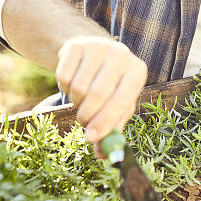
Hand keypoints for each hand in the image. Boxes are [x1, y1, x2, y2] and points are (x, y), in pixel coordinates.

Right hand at [55, 36, 147, 157]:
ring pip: (78, 88)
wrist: (94, 53)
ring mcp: (98, 46)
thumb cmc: (111, 85)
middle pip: (98, 94)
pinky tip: (73, 83)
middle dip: (87, 116)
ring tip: (82, 100)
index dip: (105, 122)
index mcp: (137, 71)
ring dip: (76, 102)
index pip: (122, 100)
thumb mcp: (117, 104)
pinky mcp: (76, 45)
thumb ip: (112, 129)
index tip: (90, 139)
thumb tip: (103, 155)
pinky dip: (64, 88)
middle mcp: (121, 55)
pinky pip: (63, 76)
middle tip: (83, 124)